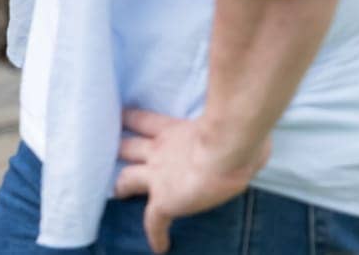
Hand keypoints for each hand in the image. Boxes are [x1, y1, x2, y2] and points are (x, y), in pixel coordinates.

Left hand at [114, 109, 269, 252]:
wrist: (228, 148)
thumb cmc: (237, 132)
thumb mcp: (227, 122)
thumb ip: (227, 126)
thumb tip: (250, 131)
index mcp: (174, 130)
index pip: (146, 121)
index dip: (133, 119)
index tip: (123, 116)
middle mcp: (160, 150)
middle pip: (128, 146)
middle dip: (119, 149)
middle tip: (109, 152)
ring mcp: (158, 176)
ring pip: (127, 179)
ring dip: (122, 186)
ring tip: (118, 193)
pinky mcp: (164, 201)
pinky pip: (154, 222)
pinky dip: (155, 235)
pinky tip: (159, 247)